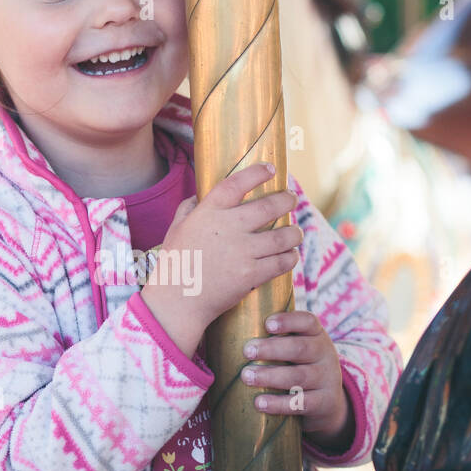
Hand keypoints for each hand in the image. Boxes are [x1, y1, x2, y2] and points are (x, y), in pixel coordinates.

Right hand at [141, 162, 302, 358]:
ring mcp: (242, 251)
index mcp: (209, 212)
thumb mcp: (176, 229)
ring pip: (283, 236)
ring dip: (294, 233)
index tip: (271, 169)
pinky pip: (282, 262)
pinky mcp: (251, 274)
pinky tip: (290, 256)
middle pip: (270, 206)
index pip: (237, 184)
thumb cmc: (175, 264)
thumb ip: (189, 209)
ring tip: (296, 232)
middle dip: (287, 200)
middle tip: (291, 199)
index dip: (257, 173)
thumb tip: (199, 196)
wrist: (176, 302)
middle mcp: (228, 227)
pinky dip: (290, 258)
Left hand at [239, 309, 354, 450]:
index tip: (267, 324)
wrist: (328, 402)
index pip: (307, 321)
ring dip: (270, 376)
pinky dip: (279, 404)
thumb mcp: (296, 348)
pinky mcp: (324, 403)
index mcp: (315, 335)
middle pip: (300, 349)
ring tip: (246, 376)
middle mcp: (324, 354)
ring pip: (298, 377)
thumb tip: (226, 325)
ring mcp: (326, 379)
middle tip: (247, 351)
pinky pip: (301, 403)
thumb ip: (274, 338)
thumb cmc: (298, 365)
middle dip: (271, 349)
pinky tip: (259, 403)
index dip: (288, 321)